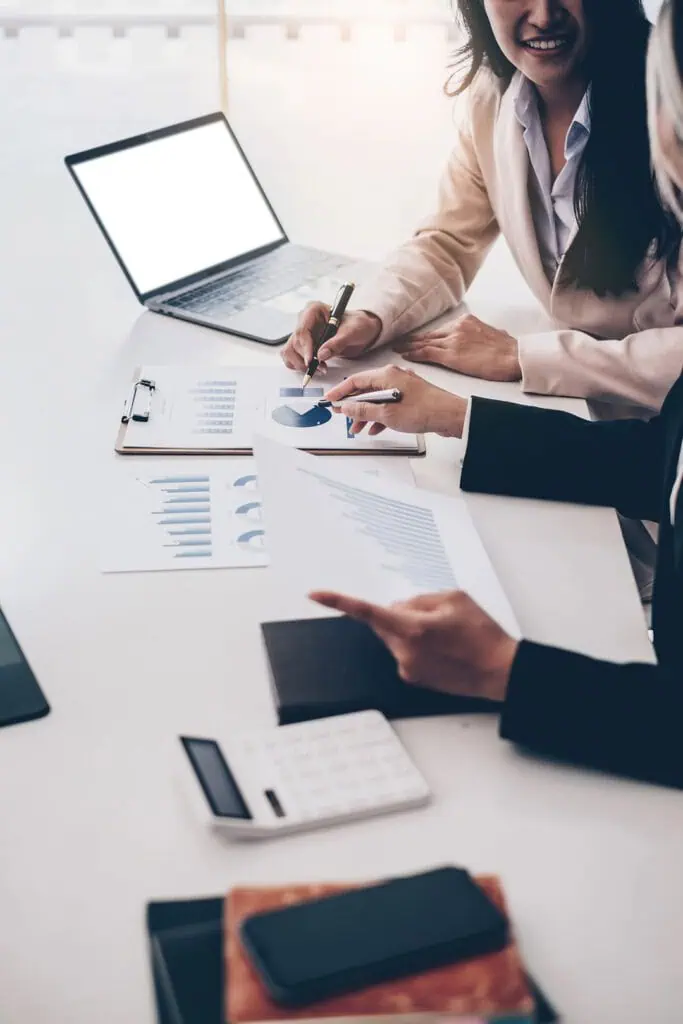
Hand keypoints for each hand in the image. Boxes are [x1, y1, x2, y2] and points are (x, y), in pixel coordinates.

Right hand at [281, 302, 381, 372]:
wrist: (361, 330)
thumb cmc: (357, 325)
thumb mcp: (351, 332)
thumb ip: (336, 343)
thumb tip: (321, 355)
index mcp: (313, 310)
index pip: (302, 330)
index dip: (305, 347)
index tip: (311, 361)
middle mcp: (304, 320)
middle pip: (294, 343)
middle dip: (306, 359)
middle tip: (321, 368)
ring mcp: (302, 333)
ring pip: (290, 351)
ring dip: (301, 364)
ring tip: (320, 368)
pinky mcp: (302, 345)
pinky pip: (292, 357)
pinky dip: (299, 365)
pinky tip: (314, 367)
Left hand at [309, 590, 517, 702]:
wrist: (500, 672)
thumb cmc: (483, 635)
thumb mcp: (454, 599)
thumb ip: (420, 599)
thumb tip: (401, 606)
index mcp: (412, 628)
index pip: (367, 611)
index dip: (338, 601)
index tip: (315, 595)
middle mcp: (405, 651)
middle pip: (384, 623)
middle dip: (399, 614)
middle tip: (433, 615)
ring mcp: (408, 668)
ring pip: (395, 638)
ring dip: (410, 631)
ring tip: (446, 636)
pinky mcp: (414, 678)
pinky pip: (405, 654)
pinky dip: (417, 647)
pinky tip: (444, 650)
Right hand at [322, 365, 466, 436]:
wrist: (451, 416)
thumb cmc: (424, 410)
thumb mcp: (387, 413)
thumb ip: (364, 409)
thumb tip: (347, 407)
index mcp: (386, 375)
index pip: (355, 380)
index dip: (340, 391)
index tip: (330, 401)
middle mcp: (394, 377)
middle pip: (365, 390)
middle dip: (353, 406)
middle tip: (344, 418)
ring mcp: (403, 387)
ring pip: (377, 400)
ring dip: (366, 414)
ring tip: (358, 428)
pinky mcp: (410, 397)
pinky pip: (388, 405)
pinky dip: (380, 416)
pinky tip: (376, 428)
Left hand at [395, 314, 521, 381]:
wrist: (514, 357)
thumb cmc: (508, 351)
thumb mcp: (494, 335)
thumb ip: (482, 335)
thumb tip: (482, 340)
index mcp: (467, 322)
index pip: (441, 331)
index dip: (427, 336)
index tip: (416, 339)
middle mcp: (457, 328)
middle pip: (430, 335)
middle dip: (413, 340)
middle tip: (399, 342)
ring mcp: (453, 340)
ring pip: (425, 343)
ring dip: (409, 347)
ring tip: (398, 349)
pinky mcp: (451, 354)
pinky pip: (427, 353)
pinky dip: (415, 354)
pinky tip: (406, 356)